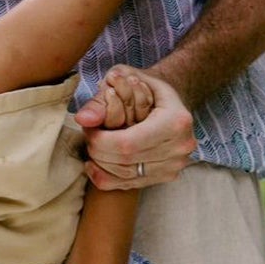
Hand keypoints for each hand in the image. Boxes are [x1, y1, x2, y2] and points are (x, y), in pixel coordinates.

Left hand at [75, 68, 195, 189]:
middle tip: (88, 138)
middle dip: (99, 152)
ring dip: (102, 164)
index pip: (128, 143)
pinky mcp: (168, 176)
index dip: (101, 141)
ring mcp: (176, 164)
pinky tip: (95, 165)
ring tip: (93, 147)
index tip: (88, 130)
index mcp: (176, 120)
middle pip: (127, 161)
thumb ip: (100, 99)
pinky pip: (130, 185)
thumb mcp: (123, 78)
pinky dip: (107, 178)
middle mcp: (181, 146)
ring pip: (127, 175)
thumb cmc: (143, 85)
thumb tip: (83, 120)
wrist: (167, 100)